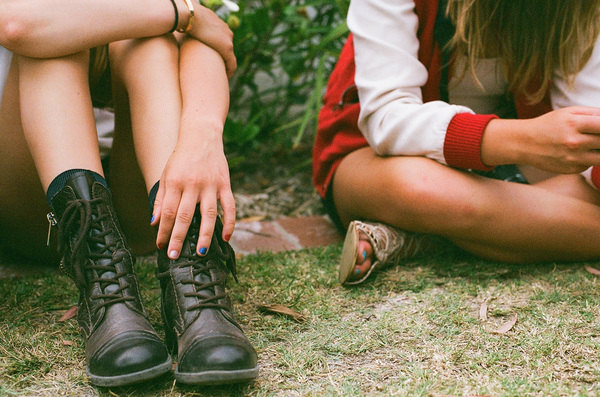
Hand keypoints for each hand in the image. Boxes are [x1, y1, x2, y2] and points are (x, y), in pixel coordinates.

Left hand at [150, 133, 234, 258]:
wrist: (201, 136)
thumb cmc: (181, 159)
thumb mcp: (166, 175)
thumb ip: (160, 199)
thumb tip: (153, 223)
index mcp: (175, 182)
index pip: (167, 212)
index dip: (163, 231)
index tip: (160, 246)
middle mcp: (193, 184)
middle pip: (185, 216)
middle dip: (178, 238)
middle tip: (174, 256)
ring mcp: (211, 185)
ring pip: (208, 214)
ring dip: (205, 235)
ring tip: (201, 252)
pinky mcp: (225, 184)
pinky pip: (229, 206)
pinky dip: (229, 222)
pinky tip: (226, 237)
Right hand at [187, 4, 236, 77]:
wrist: (190, 16)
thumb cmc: (186, 19)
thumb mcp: (192, 24)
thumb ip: (193, 30)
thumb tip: (183, 35)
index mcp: (219, 25)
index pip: (222, 40)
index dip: (218, 50)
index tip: (214, 60)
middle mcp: (227, 32)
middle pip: (227, 49)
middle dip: (223, 59)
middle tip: (216, 70)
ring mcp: (228, 40)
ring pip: (230, 57)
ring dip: (225, 66)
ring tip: (219, 76)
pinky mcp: (227, 48)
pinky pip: (232, 64)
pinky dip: (229, 71)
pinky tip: (224, 78)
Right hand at [482, 106, 599, 173]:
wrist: (524, 144)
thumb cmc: (548, 125)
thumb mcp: (568, 112)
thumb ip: (593, 113)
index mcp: (574, 123)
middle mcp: (574, 142)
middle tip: (594, 137)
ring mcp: (573, 158)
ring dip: (598, 150)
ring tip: (590, 144)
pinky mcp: (571, 169)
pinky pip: (590, 164)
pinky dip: (588, 158)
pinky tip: (577, 153)